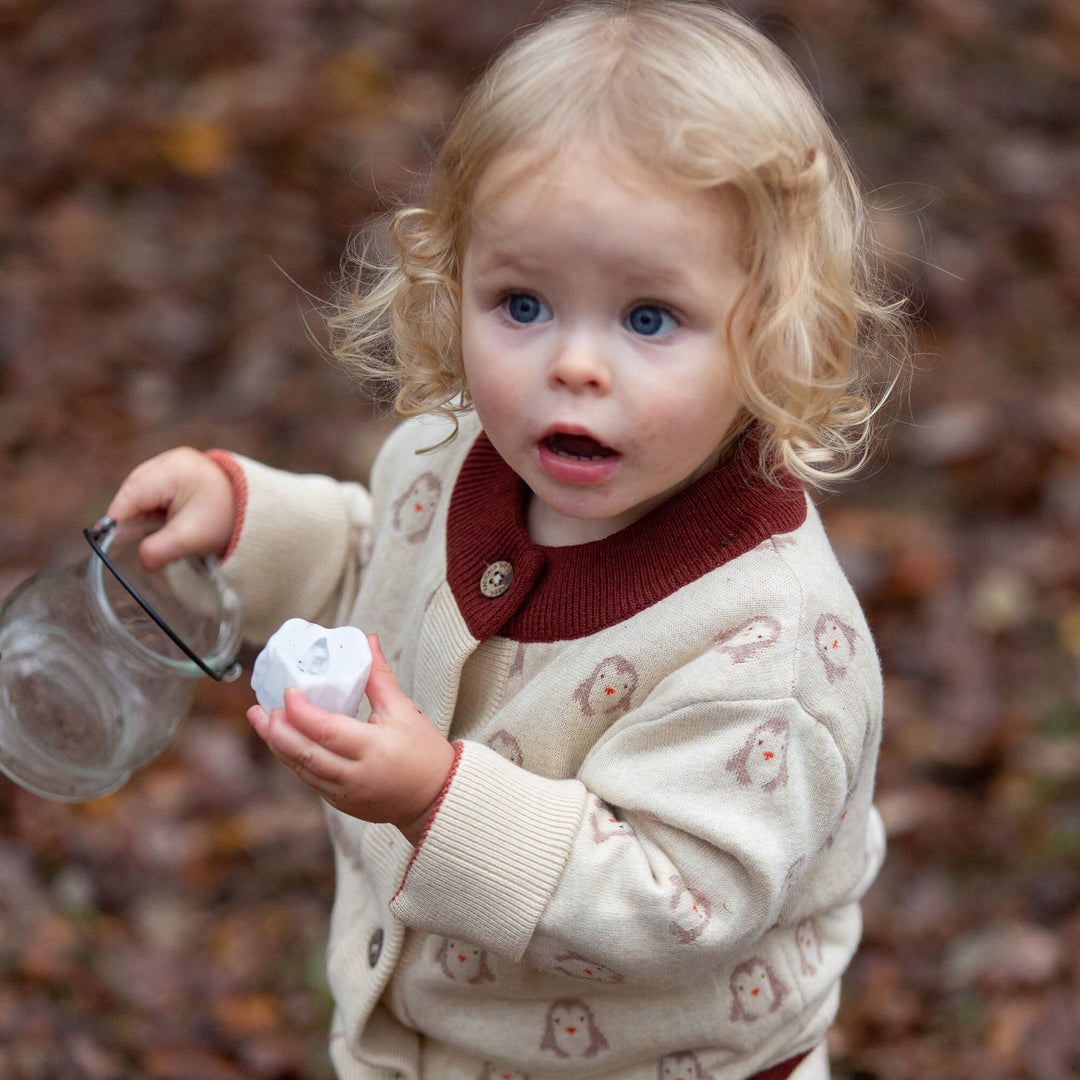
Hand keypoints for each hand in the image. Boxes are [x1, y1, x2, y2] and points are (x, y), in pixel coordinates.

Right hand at [105, 447, 235, 570]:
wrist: (262, 509)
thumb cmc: (228, 519)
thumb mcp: (191, 538)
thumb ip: (159, 550)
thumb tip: (140, 563)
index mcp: (172, 469)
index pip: (131, 494)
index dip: (117, 520)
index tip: (108, 543)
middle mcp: (170, 460)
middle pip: (134, 491)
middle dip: (130, 518)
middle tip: (129, 544)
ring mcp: (176, 464)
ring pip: (143, 492)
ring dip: (143, 515)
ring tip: (150, 537)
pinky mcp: (182, 474)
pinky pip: (157, 492)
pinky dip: (156, 510)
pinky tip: (162, 527)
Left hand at [247, 635, 455, 844]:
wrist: (437, 797)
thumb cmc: (424, 752)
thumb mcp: (404, 710)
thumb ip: (379, 677)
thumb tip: (367, 641)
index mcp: (373, 749)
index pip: (325, 730)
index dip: (301, 711)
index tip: (288, 692)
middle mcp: (355, 775)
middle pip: (304, 754)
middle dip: (277, 731)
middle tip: (261, 709)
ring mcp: (346, 794)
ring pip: (302, 770)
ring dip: (279, 746)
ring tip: (263, 723)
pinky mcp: (342, 804)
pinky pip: (311, 781)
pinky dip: (295, 760)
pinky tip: (286, 743)